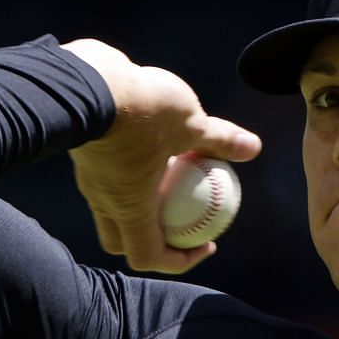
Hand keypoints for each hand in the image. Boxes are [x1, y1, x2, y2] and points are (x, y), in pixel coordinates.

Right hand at [60, 38, 261, 274]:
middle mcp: (104, 201)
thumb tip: (252, 148)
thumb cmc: (140, 110)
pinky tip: (152, 146)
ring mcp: (91, 179)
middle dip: (153, 240)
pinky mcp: (86, 155)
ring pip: (113, 207)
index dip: (179, 260)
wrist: (85, 79)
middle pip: (123, 239)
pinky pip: (109, 178)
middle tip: (183, 223)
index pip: (148, 256)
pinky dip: (132, 175)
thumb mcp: (190, 124)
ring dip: (141, 204)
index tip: (206, 242)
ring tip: (170, 181)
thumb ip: (219, 140)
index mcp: (129, 208)